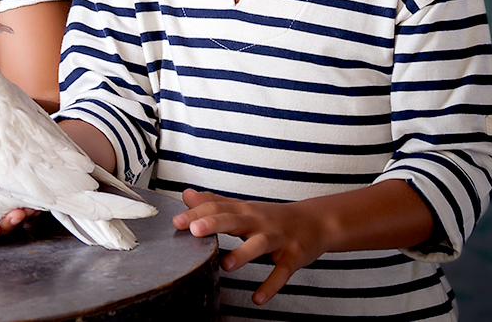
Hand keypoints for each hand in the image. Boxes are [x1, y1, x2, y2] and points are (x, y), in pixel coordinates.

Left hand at [173, 189, 328, 305]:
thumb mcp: (243, 207)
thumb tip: (186, 195)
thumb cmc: (272, 217)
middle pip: (234, 219)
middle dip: (214, 223)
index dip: (196, 213)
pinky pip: (282, 271)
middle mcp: (258, 221)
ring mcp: (277, 238)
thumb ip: (215, 203)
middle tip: (194, 230)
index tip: (176, 221)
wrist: (314, 222)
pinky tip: (257, 297)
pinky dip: (271, 284)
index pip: (217, 207)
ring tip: (225, 264)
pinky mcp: (292, 256)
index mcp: (244, 210)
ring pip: (259, 244)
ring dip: (243, 253)